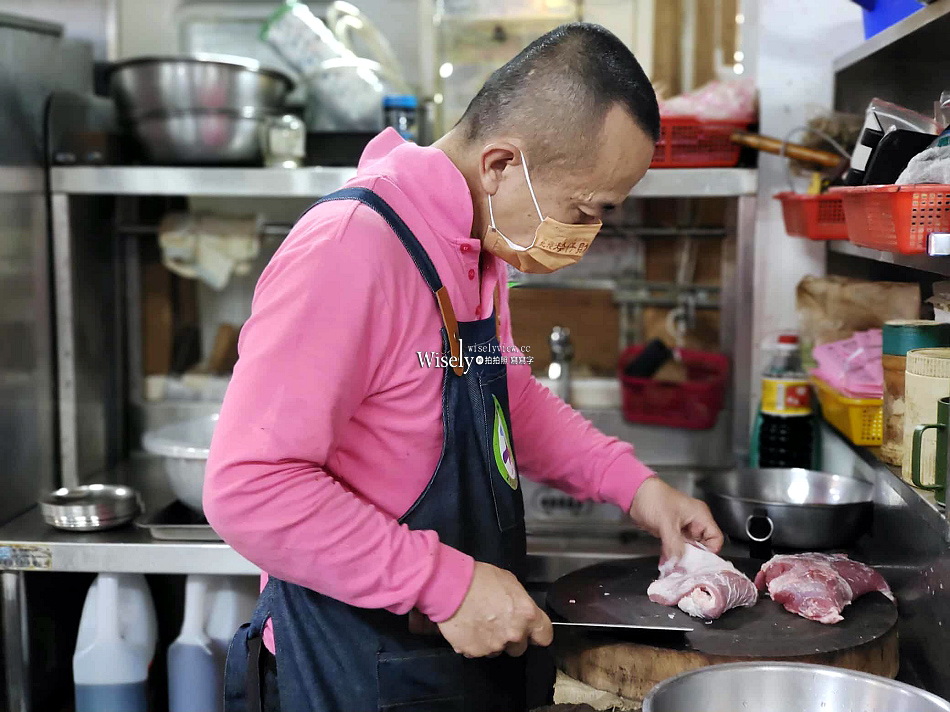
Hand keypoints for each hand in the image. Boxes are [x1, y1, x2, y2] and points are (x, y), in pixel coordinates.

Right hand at [437, 562, 552, 657]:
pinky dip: (474, 643)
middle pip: (520, 648)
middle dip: (512, 639)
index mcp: (527, 615)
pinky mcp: (475, 652)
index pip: (545, 636)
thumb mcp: (509, 582)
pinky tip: (467, 628)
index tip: (532, 632)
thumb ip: (520, 603)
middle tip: (498, 624)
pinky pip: (478, 651)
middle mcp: (514, 634)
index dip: (538, 634)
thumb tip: (519, 611)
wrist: (451, 586)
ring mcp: (494, 646)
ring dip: (492, 641)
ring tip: (479, 623)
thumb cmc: (481, 578)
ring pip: (498, 650)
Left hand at [629, 477, 723, 560]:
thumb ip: (674, 544)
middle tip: (685, 568)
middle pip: (703, 546)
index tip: (698, 562)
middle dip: (695, 558)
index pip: (715, 538)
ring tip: (676, 566)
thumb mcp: (666, 523)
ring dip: (683, 557)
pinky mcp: (672, 533)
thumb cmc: (654, 500)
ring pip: (690, 548)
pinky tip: (669, 561)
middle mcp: (695, 523)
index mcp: (700, 516)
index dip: (709, 551)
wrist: (635, 494)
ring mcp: (683, 528)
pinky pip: (678, 547)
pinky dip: (674, 554)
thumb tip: (678, 563)